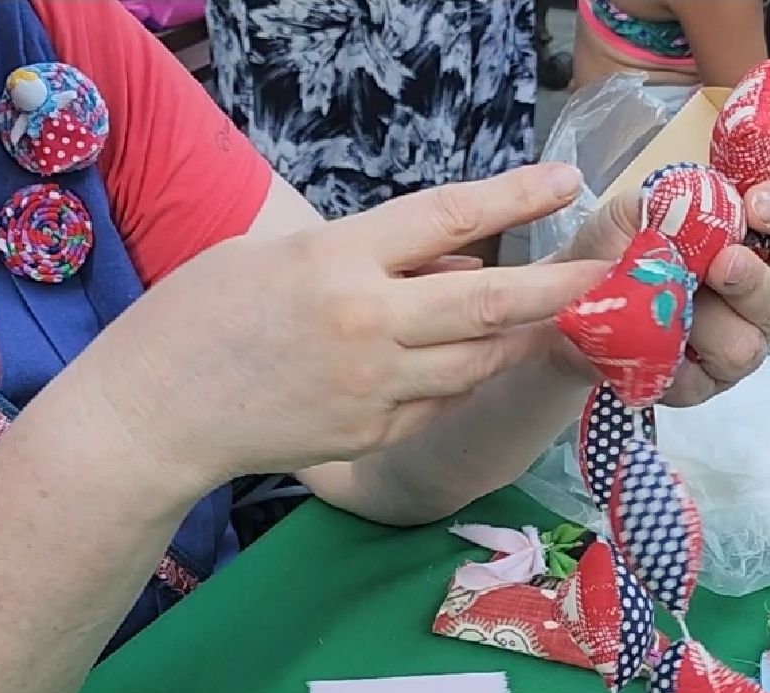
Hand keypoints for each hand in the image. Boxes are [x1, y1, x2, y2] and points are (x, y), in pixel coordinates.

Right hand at [69, 164, 608, 495]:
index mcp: (337, 259)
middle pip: (492, 301)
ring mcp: (374, 387)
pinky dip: (467, 375)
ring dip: (525, 335)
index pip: (448, 218)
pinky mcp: (374, 433)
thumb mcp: (277, 253)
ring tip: (560, 312)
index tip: (565, 182)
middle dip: (563, 285)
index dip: (515, 197)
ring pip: (481, 360)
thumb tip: (456, 264)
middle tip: (614, 271)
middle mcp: (367, 322)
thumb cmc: (200, 316)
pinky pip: (443, 399)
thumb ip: (371, 256)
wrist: (154, 414)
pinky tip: (475, 358)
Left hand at [560, 180, 769, 405]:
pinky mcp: (703, 385)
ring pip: (746, 345)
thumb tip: (690, 201)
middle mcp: (758, 299)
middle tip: (721, 262)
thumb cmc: (618, 249)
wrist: (570, 301)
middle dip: (752, 279)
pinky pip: (700, 380)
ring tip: (668, 304)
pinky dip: (671, 358)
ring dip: (708, 323)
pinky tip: (648, 340)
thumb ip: (665, 201)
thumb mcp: (634, 210)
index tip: (758, 205)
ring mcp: (735, 345)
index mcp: (757, 246)